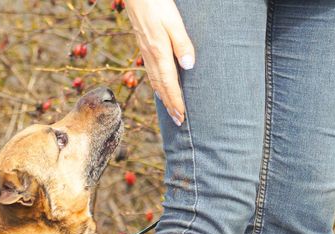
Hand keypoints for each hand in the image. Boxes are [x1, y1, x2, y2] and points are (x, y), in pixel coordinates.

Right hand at [124, 0, 194, 125]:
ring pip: (155, 82)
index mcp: (160, 52)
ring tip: (171, 111)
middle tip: (179, 121)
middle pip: (161, 87)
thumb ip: (182, 43)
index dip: (176, 101)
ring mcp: (145, 53)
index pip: (170, 83)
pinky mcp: (144, 47)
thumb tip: (189, 66)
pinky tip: (160, 89)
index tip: (182, 116)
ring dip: (163, 98)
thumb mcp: (174, 21)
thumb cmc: (157, 4)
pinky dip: (156, 86)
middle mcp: (151, 56)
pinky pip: (151, 73)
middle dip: (170, 105)